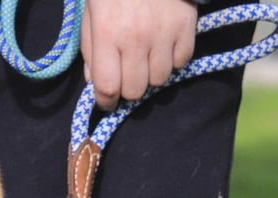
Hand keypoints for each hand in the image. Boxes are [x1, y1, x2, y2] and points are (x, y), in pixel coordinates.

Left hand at [81, 0, 197, 110]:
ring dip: (151, 75)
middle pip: (135, 90)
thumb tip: (94, 83)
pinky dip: (172, 60)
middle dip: (128, 90)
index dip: (105, 102)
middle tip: (126, 78)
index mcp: (107, 36)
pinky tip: (163, 48)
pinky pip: (182, 61)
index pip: (107, 87)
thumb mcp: (91, 16)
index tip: (107, 102)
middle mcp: (136, 39)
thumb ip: (90, 51)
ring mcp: (164, 33)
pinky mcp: (186, 26)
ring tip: (145, 60)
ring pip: (159, 80)